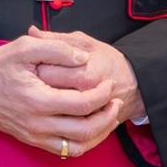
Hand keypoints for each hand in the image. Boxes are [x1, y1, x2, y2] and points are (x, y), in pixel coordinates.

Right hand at [0, 33, 122, 157]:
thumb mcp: (24, 47)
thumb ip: (56, 48)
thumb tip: (82, 57)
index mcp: (38, 100)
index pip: (82, 104)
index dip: (102, 94)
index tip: (109, 82)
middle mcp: (38, 123)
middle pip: (85, 130)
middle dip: (107, 116)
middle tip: (115, 100)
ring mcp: (35, 135)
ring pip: (77, 146)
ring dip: (99, 133)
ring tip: (108, 115)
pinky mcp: (33, 140)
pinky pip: (64, 151)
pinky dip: (83, 142)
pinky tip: (90, 127)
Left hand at [28, 26, 146, 124]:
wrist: (134, 85)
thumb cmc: (108, 61)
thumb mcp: (86, 42)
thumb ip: (58, 39)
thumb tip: (33, 31)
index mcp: (84, 75)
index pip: (46, 72)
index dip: (35, 65)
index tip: (35, 61)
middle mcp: (84, 99)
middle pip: (46, 95)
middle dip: (37, 85)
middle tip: (36, 79)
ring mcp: (86, 117)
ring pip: (55, 117)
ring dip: (45, 107)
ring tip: (45, 94)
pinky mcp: (87, 130)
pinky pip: (67, 135)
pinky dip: (56, 126)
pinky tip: (53, 114)